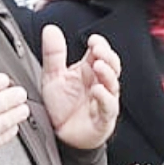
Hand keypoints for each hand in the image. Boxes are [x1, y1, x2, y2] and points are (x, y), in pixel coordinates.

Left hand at [40, 27, 119, 149]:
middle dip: (107, 56)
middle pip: (112, 66)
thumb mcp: (52, 76)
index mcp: (88, 71)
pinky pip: (109, 107)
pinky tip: (97, 90)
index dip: (100, 45)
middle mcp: (99, 84)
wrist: (59, 135)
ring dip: (107, 74)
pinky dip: (105, 98)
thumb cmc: (61, 106)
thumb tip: (50, 29)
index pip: (101, 53)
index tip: (93, 40)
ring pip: (113, 85)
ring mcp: (103, 101)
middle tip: (98, 50)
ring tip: (98, 66)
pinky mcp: (103, 119)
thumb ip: (53, 53)